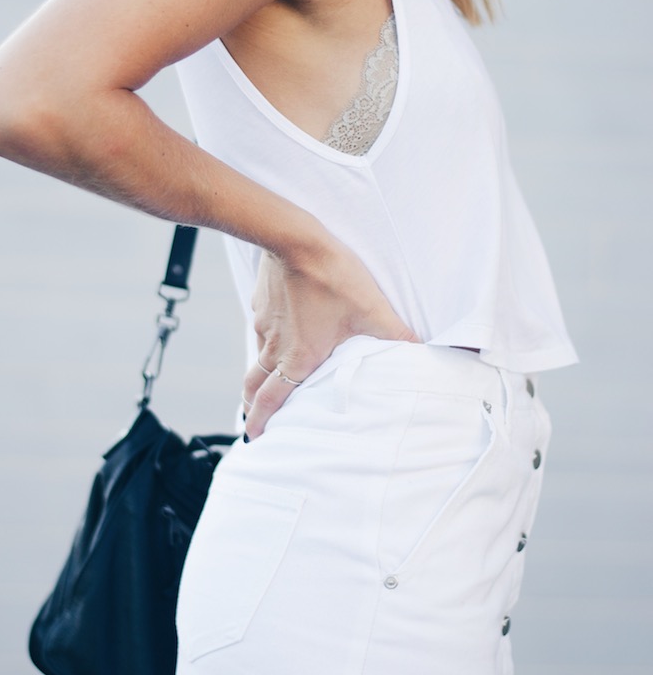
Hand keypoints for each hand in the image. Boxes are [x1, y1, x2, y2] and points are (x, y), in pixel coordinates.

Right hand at [242, 237, 418, 439]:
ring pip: (258, 356)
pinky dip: (267, 338)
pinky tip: (281, 329)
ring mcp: (264, 324)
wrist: (294, 238)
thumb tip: (422, 350)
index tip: (255, 436)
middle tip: (252, 419)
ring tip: (268, 379)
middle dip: (252, 405)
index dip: (260, 421)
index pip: (271, 400)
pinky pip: (261, 328)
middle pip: (253, 385)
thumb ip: (395, 334)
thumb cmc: (331, 275)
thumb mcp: (371, 309)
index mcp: (298, 358)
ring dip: (261, 373)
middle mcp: (275, 346)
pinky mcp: (261, 303)